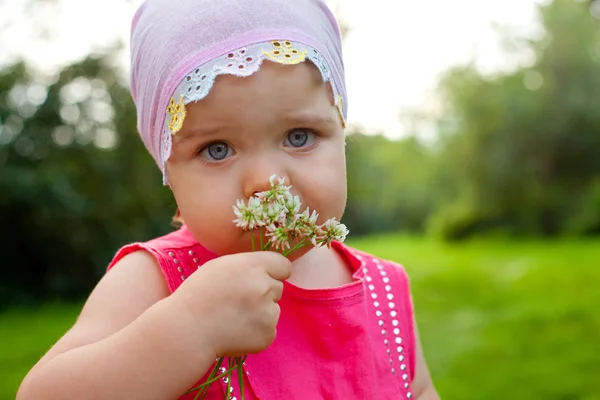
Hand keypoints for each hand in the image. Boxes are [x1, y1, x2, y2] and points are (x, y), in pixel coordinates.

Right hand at [170, 251, 291, 356]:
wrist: (186, 330)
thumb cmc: (198, 295)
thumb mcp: (220, 266)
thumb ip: (248, 266)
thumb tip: (268, 271)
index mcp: (253, 266)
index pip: (283, 265)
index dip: (274, 272)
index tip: (265, 278)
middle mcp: (265, 287)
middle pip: (278, 288)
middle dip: (263, 294)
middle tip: (237, 302)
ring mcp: (268, 312)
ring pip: (273, 310)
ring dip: (260, 314)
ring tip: (233, 318)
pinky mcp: (268, 335)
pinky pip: (269, 330)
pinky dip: (256, 332)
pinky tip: (235, 331)